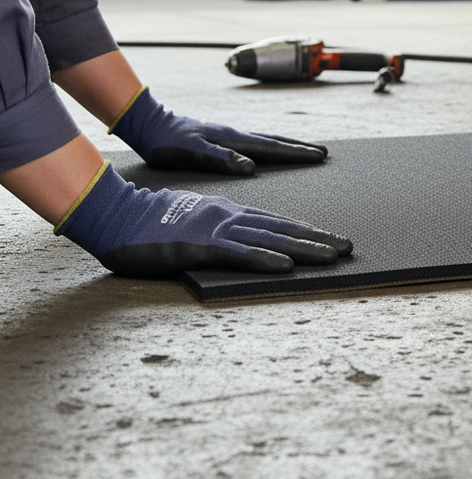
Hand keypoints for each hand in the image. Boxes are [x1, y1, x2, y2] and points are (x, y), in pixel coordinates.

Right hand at [56, 161, 351, 276]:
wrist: (115, 213)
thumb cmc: (148, 224)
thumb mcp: (192, 224)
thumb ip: (217, 233)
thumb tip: (237, 244)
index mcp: (228, 212)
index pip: (276, 221)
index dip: (306, 231)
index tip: (331, 239)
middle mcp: (230, 216)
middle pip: (283, 228)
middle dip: (318, 238)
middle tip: (348, 247)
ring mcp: (217, 229)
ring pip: (270, 239)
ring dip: (304, 249)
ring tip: (334, 256)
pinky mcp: (200, 246)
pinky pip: (238, 253)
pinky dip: (264, 258)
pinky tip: (286, 265)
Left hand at [110, 87, 326, 174]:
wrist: (148, 123)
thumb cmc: (165, 142)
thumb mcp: (189, 152)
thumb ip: (220, 158)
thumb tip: (250, 167)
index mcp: (232, 139)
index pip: (271, 148)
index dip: (296, 153)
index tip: (318, 156)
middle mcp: (236, 135)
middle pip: (275, 141)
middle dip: (300, 148)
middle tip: (323, 153)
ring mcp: (230, 135)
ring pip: (267, 140)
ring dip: (289, 146)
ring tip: (306, 151)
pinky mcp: (223, 138)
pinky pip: (256, 142)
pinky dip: (272, 146)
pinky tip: (271, 152)